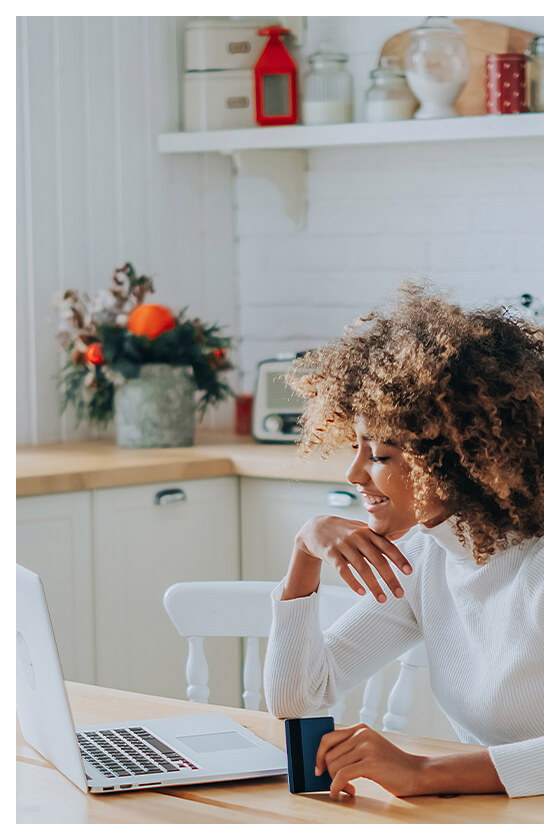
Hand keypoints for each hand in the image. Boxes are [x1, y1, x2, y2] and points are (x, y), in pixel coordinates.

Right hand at [295, 516, 412, 601]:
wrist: (316, 528)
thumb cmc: (345, 531)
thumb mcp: (362, 530)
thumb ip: (379, 539)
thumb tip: (400, 548)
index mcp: (368, 532)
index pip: (387, 546)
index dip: (398, 558)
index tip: (409, 572)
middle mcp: (357, 538)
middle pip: (377, 560)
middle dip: (390, 578)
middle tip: (400, 594)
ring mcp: (344, 545)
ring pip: (361, 567)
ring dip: (373, 585)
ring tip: (382, 599)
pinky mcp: (331, 554)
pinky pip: (343, 570)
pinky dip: (353, 582)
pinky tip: (361, 593)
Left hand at [315, 723, 423, 798]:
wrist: (416, 773)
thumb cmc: (391, 765)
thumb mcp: (370, 749)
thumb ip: (351, 750)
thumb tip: (324, 762)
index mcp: (361, 729)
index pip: (328, 737)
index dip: (319, 754)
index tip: (318, 768)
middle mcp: (362, 734)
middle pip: (329, 755)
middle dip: (329, 773)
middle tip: (338, 784)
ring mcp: (367, 747)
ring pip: (334, 766)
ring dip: (336, 782)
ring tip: (347, 789)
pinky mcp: (371, 763)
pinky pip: (342, 776)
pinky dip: (337, 787)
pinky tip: (344, 793)